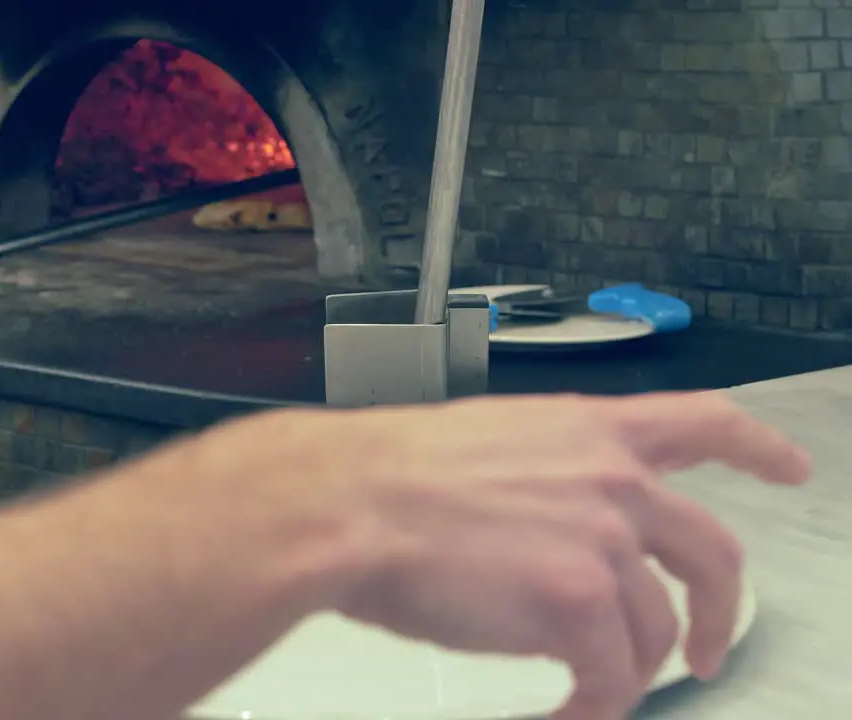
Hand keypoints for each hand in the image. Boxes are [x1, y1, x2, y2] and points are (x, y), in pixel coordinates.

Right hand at [266, 393, 808, 719]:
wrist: (342, 502)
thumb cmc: (384, 475)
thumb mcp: (483, 444)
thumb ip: (542, 475)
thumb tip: (552, 527)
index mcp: (584, 430)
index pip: (701, 421)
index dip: (756, 446)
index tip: (789, 465)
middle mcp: (610, 478)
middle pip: (713, 552)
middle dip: (718, 613)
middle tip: (704, 650)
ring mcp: (602, 540)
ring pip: (656, 630)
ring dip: (629, 674)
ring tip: (590, 696)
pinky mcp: (579, 602)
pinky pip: (612, 678)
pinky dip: (594, 707)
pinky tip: (567, 712)